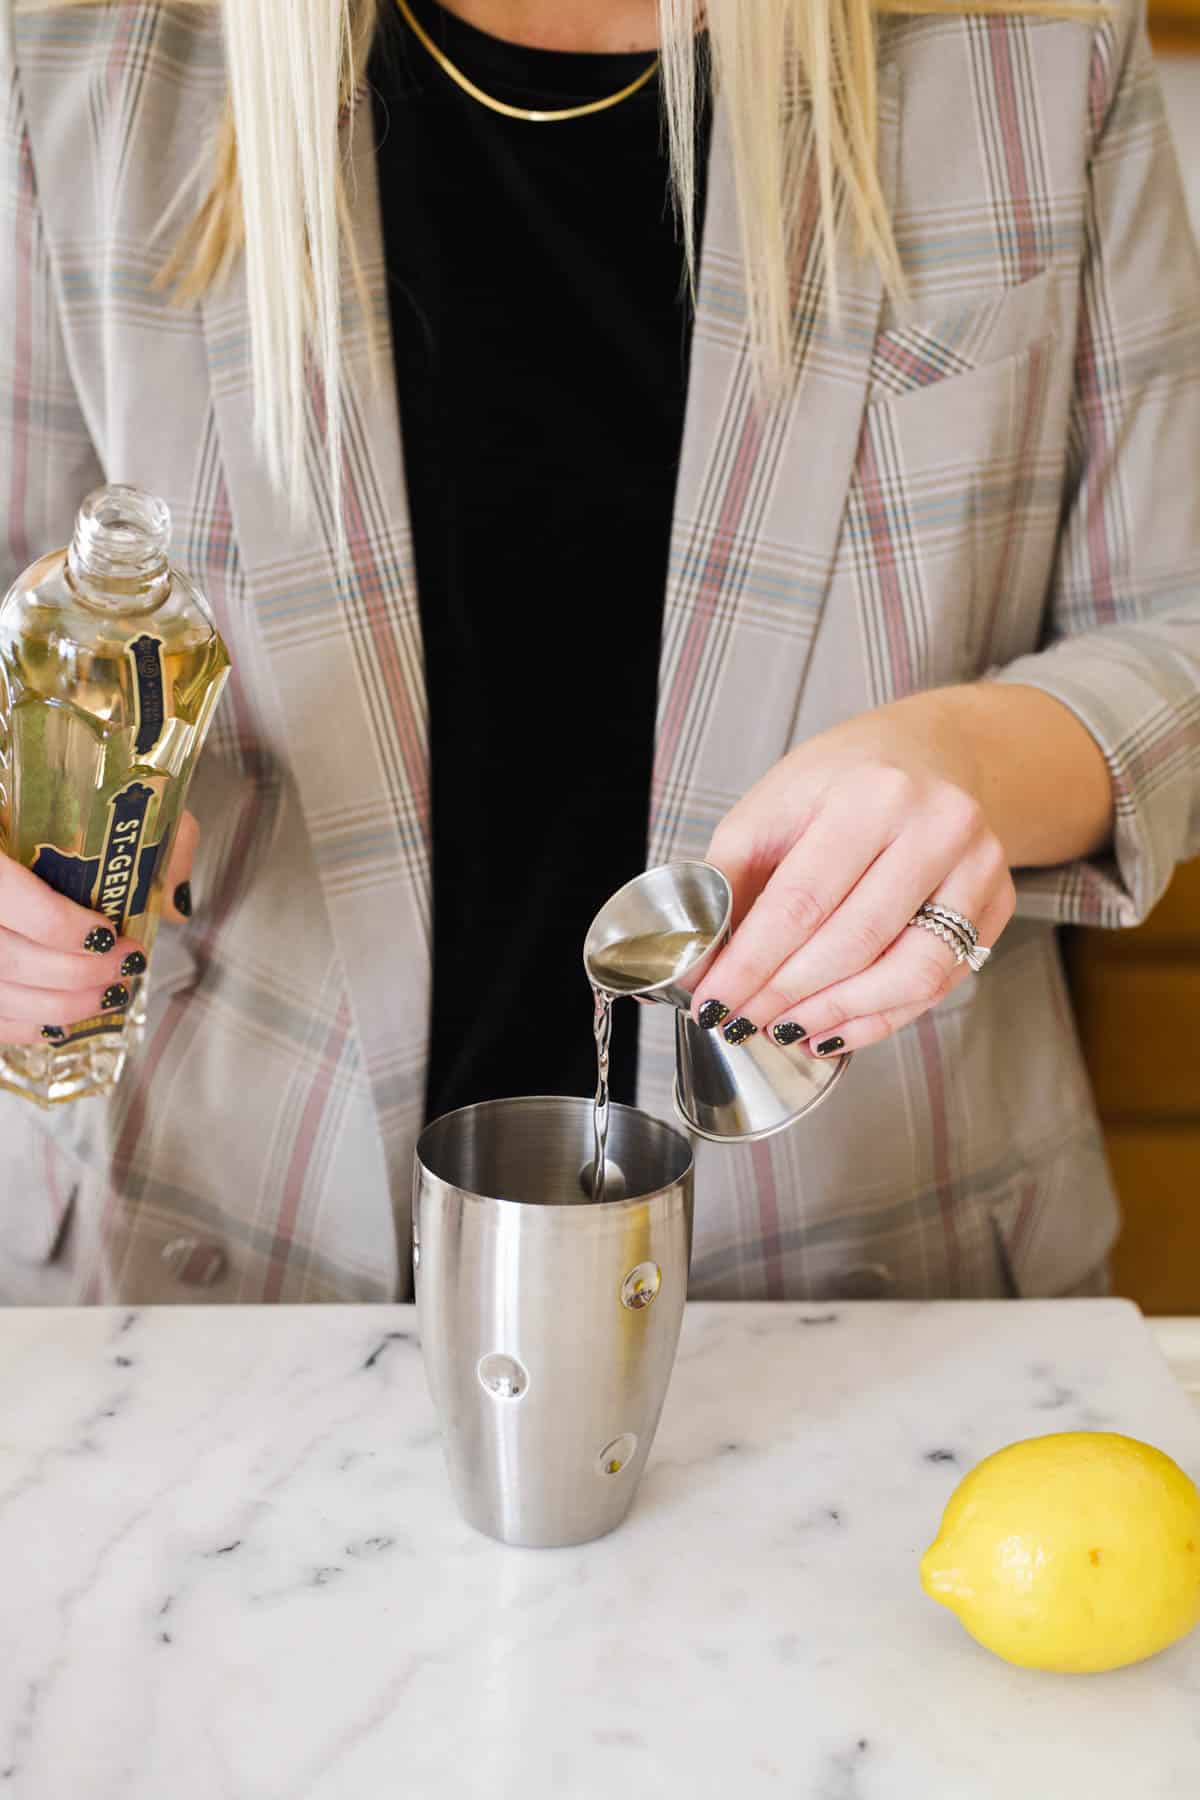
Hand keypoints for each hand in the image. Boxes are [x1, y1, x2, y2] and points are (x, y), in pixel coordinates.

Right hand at [0, 810, 197, 1045]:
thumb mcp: (86, 799)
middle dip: (79, 973)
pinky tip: (62, 1019)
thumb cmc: (35, 800)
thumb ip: (137, 838)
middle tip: (126, 966)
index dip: (65, 928)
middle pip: (7, 957)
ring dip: (60, 1006)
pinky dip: (24, 1025)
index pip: (8, 898)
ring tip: (109, 994)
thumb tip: (174, 904)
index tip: (111, 933)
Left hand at [691, 694, 1016, 1055]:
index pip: (802, 902)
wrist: (930, 754)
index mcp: (872, 794)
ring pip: (910, 974)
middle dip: (786, 996)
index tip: (715, 1001)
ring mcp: (978, 869)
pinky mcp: (997, 905)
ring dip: (837, 1014)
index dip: (752, 964)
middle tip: (742, 1020)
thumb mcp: (772, 806)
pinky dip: (880, 1017)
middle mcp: (937, 828)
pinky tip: (833, 1026)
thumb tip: (701, 963)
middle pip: (855, 943)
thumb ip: (730, 881)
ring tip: (784, 1028)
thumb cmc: (843, 780)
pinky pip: (939, 983)